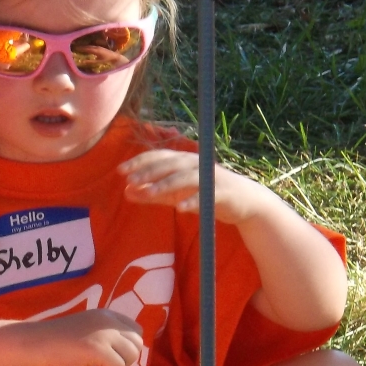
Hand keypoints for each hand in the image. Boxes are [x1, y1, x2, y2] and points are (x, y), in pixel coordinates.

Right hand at [26, 309, 143, 365]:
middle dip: (126, 358)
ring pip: (132, 354)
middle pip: (137, 342)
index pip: (136, 329)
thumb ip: (104, 335)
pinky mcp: (97, 349)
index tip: (111, 354)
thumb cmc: (56, 341)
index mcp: (106, 314)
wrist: (34, 343)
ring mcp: (103, 333)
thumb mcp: (86, 330)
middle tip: (107, 364)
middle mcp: (108, 320)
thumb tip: (124, 352)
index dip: (128, 346)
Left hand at [121, 153, 276, 224]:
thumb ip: (152, 194)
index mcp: (183, 161)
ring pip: (185, 177)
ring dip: (166, 184)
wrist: (244, 203)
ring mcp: (209, 177)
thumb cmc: (205, 195)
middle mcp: (196, 165)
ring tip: (149, 193)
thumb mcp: (176, 194)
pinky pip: (205, 196)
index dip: (139, 162)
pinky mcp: (222, 192)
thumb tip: (126, 192)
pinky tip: (180, 209)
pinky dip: (193, 201)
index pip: (158, 156)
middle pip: (169, 164)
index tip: (121, 171)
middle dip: (149, 171)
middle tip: (131, 179)